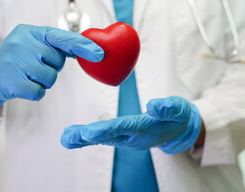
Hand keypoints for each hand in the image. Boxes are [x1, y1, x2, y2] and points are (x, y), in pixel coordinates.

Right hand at [0, 25, 103, 111]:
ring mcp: (16, 62)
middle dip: (51, 67)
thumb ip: (57, 46)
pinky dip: (35, 92)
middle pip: (58, 61)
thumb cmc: (17, 60)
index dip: (82, 46)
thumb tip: (89, 49)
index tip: (100, 54)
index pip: (62, 38)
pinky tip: (22, 86)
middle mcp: (22, 43)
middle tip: (33, 66)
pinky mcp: (12, 81)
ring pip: (50, 78)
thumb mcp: (33, 45)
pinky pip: (39, 92)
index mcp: (31, 32)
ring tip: (27, 76)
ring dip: (43, 81)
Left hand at [61, 96, 200, 153]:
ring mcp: (127, 138)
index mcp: (145, 129)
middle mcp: (133, 137)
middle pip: (108, 136)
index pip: (123, 128)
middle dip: (88, 136)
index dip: (105, 130)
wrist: (179, 129)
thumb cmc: (178, 116)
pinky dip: (88, 138)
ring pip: (104, 138)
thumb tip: (154, 106)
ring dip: (84, 138)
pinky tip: (74, 137)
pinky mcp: (123, 136)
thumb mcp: (179, 109)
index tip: (88, 133)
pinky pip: (104, 137)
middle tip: (68, 137)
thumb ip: (168, 108)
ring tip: (66, 138)